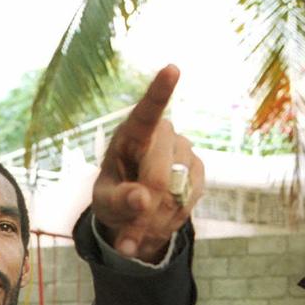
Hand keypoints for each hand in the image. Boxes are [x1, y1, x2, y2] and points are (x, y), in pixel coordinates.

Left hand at [91, 64, 204, 261]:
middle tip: (128, 235)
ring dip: (157, 217)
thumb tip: (142, 200)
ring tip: (141, 221)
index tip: (173, 68)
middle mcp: (162, 134)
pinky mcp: (199, 170)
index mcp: (131, 134)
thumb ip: (119, 201)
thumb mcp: (105, 203)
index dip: (160, 92)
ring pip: (176, 192)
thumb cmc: (113, 197)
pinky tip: (161, 214)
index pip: (147, 112)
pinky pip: (190, 200)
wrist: (135, 211)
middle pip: (159, 176)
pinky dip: (173, 217)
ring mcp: (184, 150)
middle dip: (144, 209)